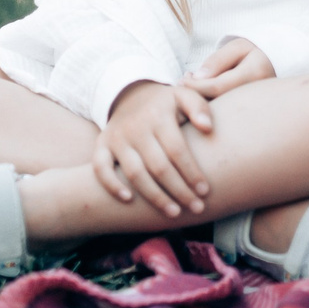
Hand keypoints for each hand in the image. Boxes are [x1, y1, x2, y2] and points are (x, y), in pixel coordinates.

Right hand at [93, 81, 210, 218]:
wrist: (130, 94)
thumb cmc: (165, 104)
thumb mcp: (184, 96)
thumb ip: (199, 108)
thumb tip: (207, 128)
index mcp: (159, 116)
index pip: (177, 150)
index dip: (191, 173)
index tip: (204, 191)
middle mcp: (135, 127)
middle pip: (158, 166)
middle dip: (179, 191)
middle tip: (196, 208)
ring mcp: (117, 137)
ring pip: (134, 173)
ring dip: (154, 196)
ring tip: (174, 213)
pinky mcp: (102, 145)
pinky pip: (100, 168)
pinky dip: (112, 184)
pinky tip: (129, 200)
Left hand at [175, 37, 274, 123]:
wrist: (274, 67)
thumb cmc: (252, 54)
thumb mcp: (237, 48)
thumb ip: (218, 60)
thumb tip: (198, 77)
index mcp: (256, 73)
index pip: (218, 87)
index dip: (195, 86)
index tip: (182, 80)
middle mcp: (259, 95)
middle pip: (218, 105)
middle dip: (195, 97)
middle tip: (182, 86)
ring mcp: (257, 110)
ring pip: (221, 115)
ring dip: (201, 103)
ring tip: (192, 88)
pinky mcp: (252, 118)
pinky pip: (227, 119)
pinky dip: (210, 109)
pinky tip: (203, 97)